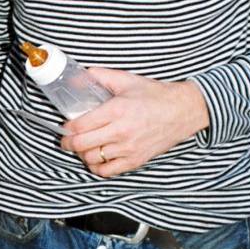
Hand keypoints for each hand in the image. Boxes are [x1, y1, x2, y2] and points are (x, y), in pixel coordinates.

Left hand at [60, 68, 209, 176]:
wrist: (183, 111)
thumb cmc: (155, 95)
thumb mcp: (126, 80)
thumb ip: (100, 76)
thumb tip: (77, 78)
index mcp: (117, 110)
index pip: (80, 125)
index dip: (67, 127)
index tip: (66, 126)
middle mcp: (121, 131)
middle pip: (81, 144)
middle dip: (68, 143)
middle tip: (67, 140)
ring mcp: (128, 149)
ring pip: (92, 159)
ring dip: (82, 154)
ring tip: (83, 147)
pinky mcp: (135, 160)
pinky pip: (107, 171)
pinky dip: (97, 167)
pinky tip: (98, 158)